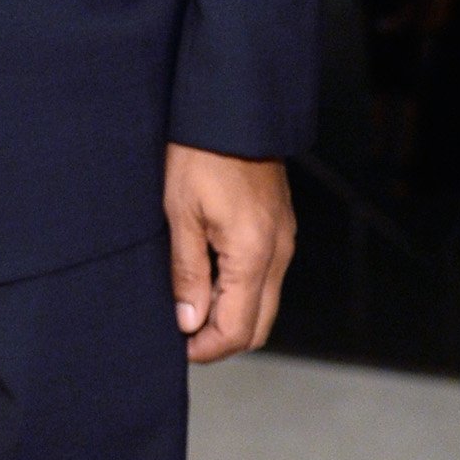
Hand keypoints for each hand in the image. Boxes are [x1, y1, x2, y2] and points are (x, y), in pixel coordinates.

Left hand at [163, 144, 295, 362]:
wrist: (233, 111)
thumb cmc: (200, 155)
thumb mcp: (180, 213)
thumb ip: (187, 272)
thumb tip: (189, 321)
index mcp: (253, 255)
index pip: (239, 330)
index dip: (206, 347)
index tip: (177, 346)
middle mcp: (278, 254)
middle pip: (258, 325)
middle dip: (221, 338)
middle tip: (181, 330)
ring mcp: (283, 241)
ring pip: (264, 302)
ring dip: (231, 314)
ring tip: (189, 302)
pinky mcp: (280, 228)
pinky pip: (266, 276)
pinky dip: (240, 290)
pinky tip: (208, 276)